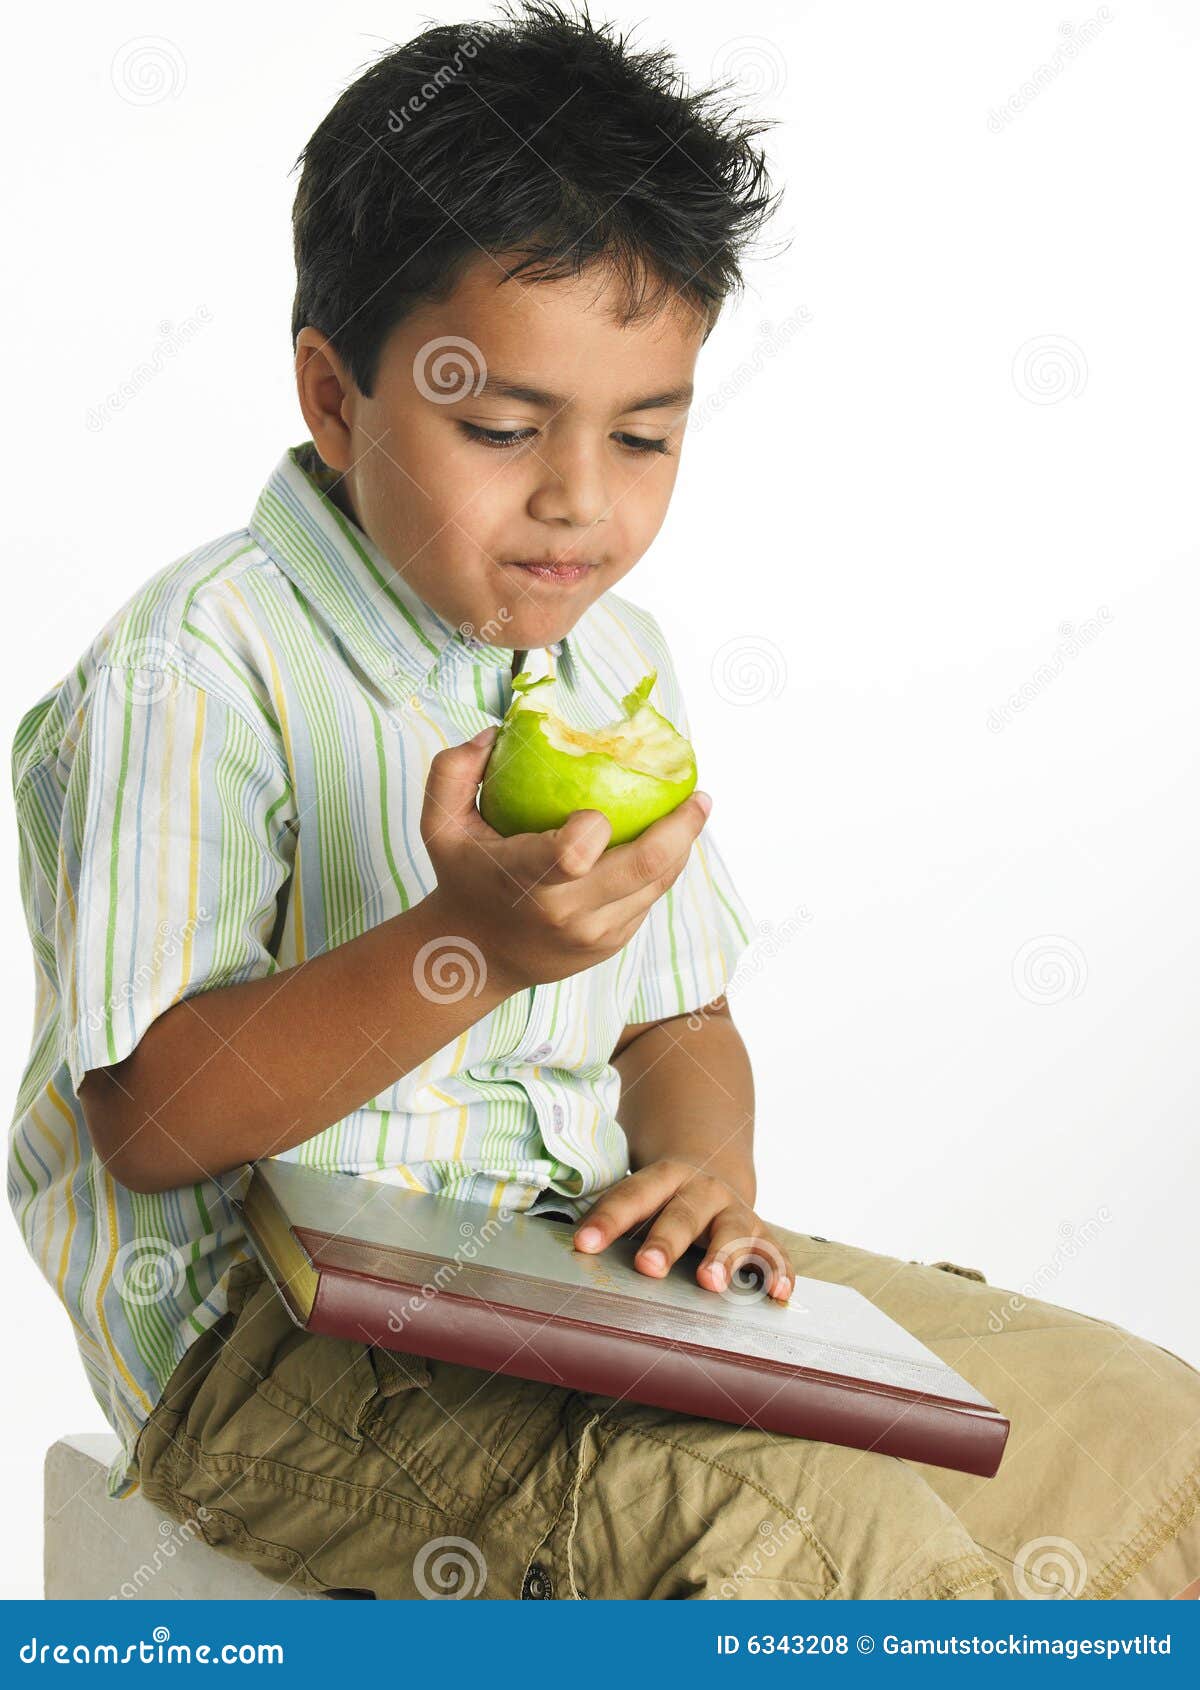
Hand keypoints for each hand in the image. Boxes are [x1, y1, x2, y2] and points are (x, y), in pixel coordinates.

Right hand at [419, 727, 711, 994]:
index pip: (573, 853)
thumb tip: (496, 733)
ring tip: (693, 809)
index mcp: (525, 879)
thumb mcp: (438, 826)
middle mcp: (566, 912)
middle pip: (645, 865)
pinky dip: (663, 868)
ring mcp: (594, 933)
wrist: (475, 956)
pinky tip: (669, 840)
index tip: (599, 806)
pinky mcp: (612, 943)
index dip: (595, 826)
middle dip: (682, 825)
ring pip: (658, 884)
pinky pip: (650, 899)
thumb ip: (452, 771)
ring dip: (683, 845)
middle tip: (698, 795)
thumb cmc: (463, 878)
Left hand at [572, 1158, 793, 1300]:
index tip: (583, 1245)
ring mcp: (735, 1211)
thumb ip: (617, 1218)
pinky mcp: (762, 1234)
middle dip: (666, 1242)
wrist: (714, 1166)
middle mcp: (703, 1190)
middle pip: (683, 1215)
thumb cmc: (665, 1197)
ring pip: (732, 1232)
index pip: (632, 1196)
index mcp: (664, 1177)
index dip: (608, 1220)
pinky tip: (777, 1293)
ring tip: (711, 1283)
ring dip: (723, 1256)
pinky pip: (774, 1254)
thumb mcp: (643, 1194)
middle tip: (648, 1267)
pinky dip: (778, 1273)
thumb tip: (574, 1249)